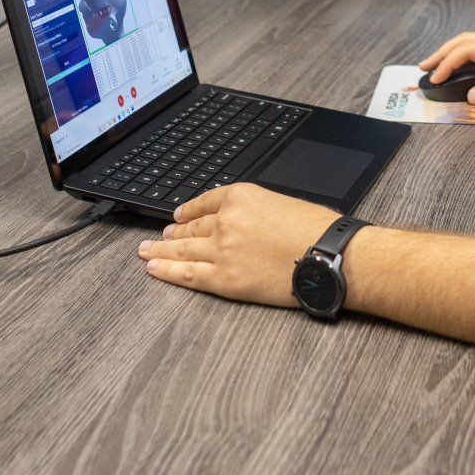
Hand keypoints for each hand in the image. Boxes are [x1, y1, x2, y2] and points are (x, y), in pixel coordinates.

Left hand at [137, 183, 337, 306]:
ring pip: (181, 249)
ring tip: (145, 251)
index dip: (188, 211)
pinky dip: (167, 271)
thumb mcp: (282, 203)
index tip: (177, 215)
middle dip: (171, 232)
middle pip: (190, 227)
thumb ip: (255, 210)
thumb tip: (242, 224)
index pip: (204, 202)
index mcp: (240, 195)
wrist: (329, 256)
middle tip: (157, 234)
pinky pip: (188, 274)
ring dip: (160, 249)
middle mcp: (225, 220)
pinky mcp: (224, 279)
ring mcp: (221, 250)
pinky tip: (154, 268)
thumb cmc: (316, 230)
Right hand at [417, 32, 474, 107]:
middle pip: (465, 40)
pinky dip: (464, 54)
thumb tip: (471, 96)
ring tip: (435, 66)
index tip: (435, 79)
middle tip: (424, 68)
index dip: (448, 64)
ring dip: (451, 52)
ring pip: (471, 41)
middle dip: (441, 53)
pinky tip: (460, 66)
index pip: (468, 50)